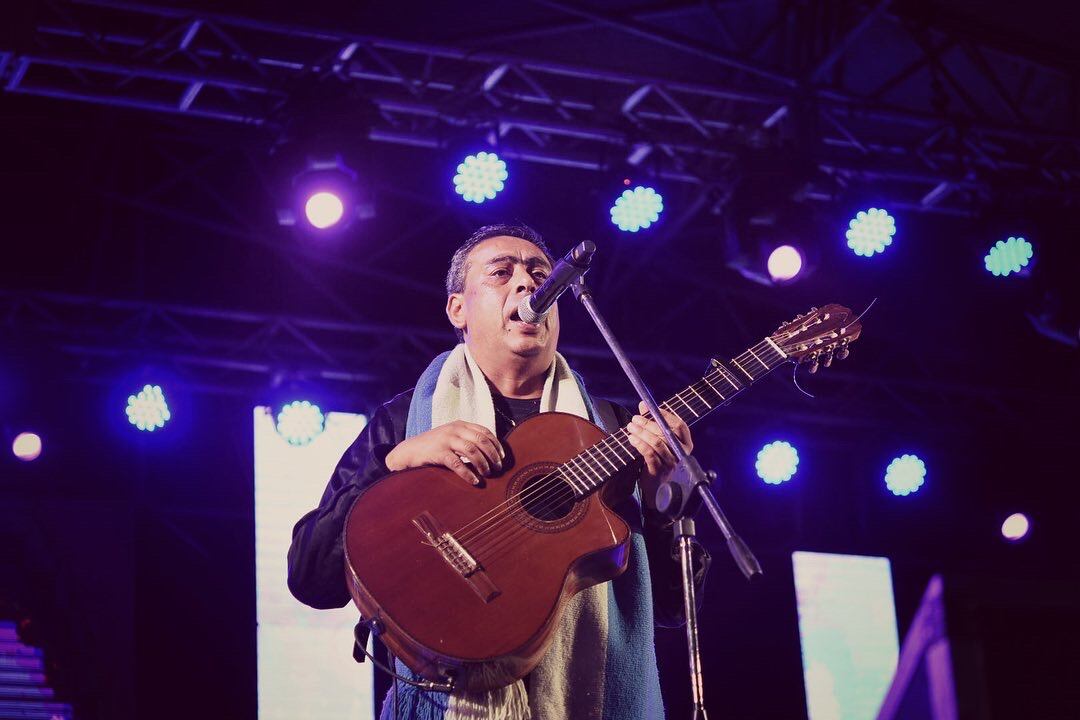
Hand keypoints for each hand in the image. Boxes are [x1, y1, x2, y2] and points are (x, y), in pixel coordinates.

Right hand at [384, 421, 504, 485]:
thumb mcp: (451, 437)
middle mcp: (454, 429)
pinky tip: (475, 481)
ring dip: (483, 464)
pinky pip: (458, 464)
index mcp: (460, 424)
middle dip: (493, 455)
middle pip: (481, 441)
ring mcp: (446, 440)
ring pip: (472, 451)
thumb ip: (466, 439)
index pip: (484, 431)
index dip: (496, 444)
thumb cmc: (433, 446)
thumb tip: (489, 452)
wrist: (409, 450)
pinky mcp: (439, 452)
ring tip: (488, 474)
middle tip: (498, 468)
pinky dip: (468, 473)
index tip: (502, 457)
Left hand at [625, 401, 692, 509]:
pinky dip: (640, 444)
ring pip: (657, 443)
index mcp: (686, 444)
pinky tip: (631, 438)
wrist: (657, 489)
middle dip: (649, 423)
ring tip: (630, 427)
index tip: (650, 408)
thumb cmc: (658, 460)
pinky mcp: (659, 471)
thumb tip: (643, 404)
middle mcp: (681, 454)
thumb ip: (652, 423)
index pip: (680, 425)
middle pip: (667, 433)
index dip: (665, 414)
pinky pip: (650, 454)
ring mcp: (671, 463)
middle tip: (635, 418)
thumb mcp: (658, 442)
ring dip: (642, 433)